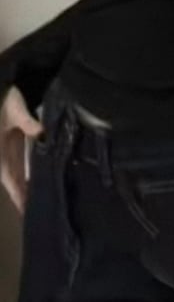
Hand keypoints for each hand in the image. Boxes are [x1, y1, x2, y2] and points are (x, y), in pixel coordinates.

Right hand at [0, 87, 44, 214]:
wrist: (0, 87)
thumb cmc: (4, 99)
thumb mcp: (15, 109)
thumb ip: (27, 122)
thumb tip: (39, 132)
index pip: (10, 180)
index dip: (18, 196)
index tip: (27, 212)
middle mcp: (2, 155)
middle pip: (14, 182)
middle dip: (25, 198)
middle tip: (41, 214)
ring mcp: (8, 152)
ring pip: (17, 176)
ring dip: (27, 189)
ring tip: (42, 203)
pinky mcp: (15, 146)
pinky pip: (21, 167)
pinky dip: (28, 177)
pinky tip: (39, 183)